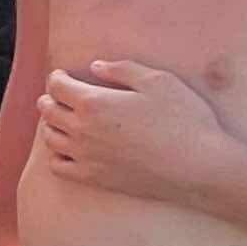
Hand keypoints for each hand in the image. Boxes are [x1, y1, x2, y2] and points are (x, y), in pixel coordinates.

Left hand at [34, 58, 245, 208]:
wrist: (197, 166)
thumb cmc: (182, 119)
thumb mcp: (158, 81)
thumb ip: (122, 69)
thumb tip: (96, 67)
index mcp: (94, 103)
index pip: (58, 87)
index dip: (56, 78)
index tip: (61, 75)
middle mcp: (82, 131)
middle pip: (48, 112)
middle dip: (49, 98)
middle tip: (56, 94)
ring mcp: (86, 157)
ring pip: (50, 138)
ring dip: (50, 124)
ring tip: (59, 119)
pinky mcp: (94, 178)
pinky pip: (59, 167)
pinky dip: (56, 154)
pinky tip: (66, 149)